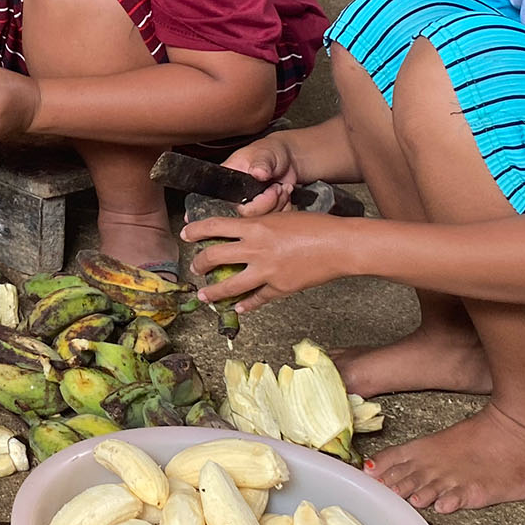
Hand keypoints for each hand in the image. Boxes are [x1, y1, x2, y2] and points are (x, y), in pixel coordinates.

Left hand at [181, 211, 356, 315]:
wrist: (339, 245)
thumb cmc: (316, 225)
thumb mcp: (281, 216)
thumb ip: (261, 223)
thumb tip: (243, 229)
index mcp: (255, 227)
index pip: (214, 226)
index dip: (196, 231)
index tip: (186, 234)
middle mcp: (255, 249)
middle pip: (213, 257)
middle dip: (199, 264)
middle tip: (194, 267)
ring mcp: (266, 271)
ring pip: (229, 286)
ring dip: (213, 292)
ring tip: (204, 295)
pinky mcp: (279, 288)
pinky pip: (256, 299)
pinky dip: (246, 305)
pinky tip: (238, 309)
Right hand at [218, 135, 301, 216]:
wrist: (286, 158)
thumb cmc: (270, 151)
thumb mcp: (265, 154)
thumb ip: (260, 163)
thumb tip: (258, 173)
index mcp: (230, 182)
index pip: (236, 204)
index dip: (256, 202)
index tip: (269, 187)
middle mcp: (237, 197)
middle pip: (251, 215)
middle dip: (271, 202)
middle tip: (277, 186)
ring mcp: (251, 205)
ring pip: (265, 219)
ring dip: (280, 203)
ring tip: (282, 187)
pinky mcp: (265, 210)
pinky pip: (276, 218)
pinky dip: (286, 207)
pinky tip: (284, 193)